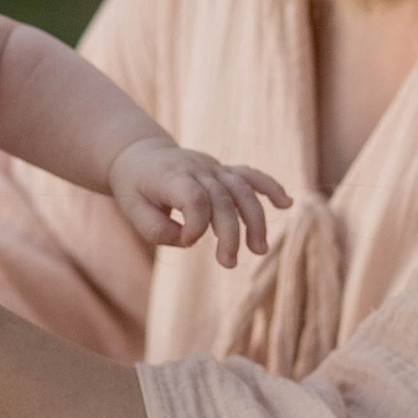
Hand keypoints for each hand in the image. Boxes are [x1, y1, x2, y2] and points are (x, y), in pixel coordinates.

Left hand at [108, 138, 289, 267]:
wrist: (138, 153)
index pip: (195, 199)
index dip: (196, 225)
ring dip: (255, 220)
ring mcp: (212, 167)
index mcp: (171, 177)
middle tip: (229, 263)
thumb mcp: (131, 212)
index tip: (187, 240)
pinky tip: (286, 203)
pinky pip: (250, 175)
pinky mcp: (222, 170)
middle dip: (230, 233)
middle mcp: (196, 169)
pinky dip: (270, 187)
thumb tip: (188, 240)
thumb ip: (157, 231)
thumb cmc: (135, 188)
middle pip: (223, 199)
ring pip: (242, 189)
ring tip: (260, 249)